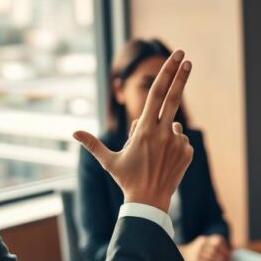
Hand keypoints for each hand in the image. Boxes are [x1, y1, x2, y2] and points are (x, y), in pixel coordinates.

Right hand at [74, 50, 193, 212]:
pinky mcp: (188, 152)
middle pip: (174, 97)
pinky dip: (173, 144)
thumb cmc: (126, 180)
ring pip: (174, 124)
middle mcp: (163, 133)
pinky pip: (181, 139)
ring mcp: (178, 143)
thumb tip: (73, 133)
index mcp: (145, 130)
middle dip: (181, 75)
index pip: (157, 94)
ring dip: (165, 130)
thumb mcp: (108, 161)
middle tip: (187, 58)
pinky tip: (164, 159)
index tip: (178, 58)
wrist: (149, 202)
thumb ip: (92, 144)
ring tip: (154, 153)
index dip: (167, 73)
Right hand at [180, 234, 231, 260]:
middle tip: (227, 259)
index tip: (229, 254)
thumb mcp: (206, 245)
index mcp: (205, 239)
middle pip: (215, 247)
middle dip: (223, 253)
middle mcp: (201, 243)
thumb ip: (218, 246)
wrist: (183, 254)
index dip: (225, 247)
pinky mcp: (195, 258)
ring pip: (211, 254)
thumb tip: (232, 250)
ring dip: (219, 259)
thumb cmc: (200, 251)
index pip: (218, 240)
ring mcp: (197, 250)